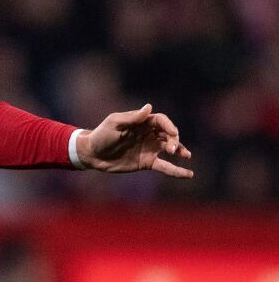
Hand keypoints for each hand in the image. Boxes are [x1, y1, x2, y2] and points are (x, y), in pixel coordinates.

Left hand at [77, 104, 191, 177]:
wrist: (92, 155)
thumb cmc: (101, 135)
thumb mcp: (113, 123)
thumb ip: (132, 118)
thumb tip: (149, 107)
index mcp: (142, 122)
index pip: (161, 121)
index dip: (169, 126)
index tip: (173, 132)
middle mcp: (149, 134)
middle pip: (169, 134)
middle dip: (174, 140)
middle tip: (172, 149)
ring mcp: (149, 149)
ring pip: (170, 148)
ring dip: (180, 150)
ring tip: (186, 155)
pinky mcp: (147, 162)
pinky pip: (165, 166)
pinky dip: (176, 170)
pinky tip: (189, 174)